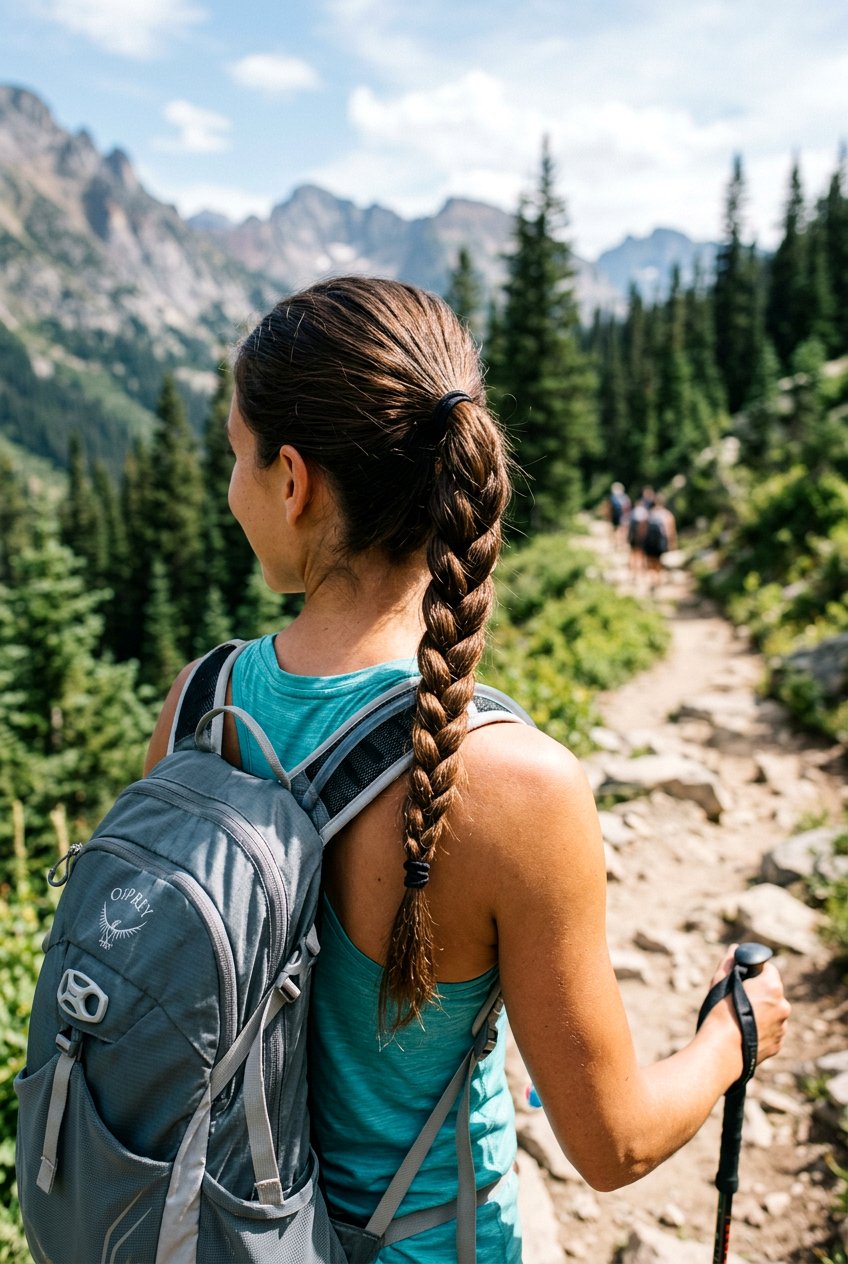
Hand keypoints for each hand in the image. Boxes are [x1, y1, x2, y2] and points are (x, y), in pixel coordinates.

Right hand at [707, 944, 790, 1069]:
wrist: (722, 1050)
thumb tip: (735, 949)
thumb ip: (730, 962)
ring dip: (762, 1011)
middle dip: (759, 992)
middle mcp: (783, 1005)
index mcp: (772, 986)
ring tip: (740, 1018)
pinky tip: (745, 1031)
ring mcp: (783, 1027)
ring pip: (773, 1012)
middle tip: (739, 998)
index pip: (768, 969)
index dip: (755, 972)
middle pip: (773, 992)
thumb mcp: (721, 982)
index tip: (743, 977)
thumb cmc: (720, 1013)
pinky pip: (772, 1030)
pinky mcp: (778, 1044)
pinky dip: (762, 1029)